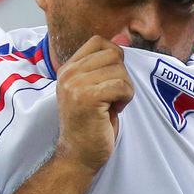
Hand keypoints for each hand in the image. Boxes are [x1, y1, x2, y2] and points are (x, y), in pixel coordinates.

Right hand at [54, 37, 131, 172]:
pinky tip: (115, 110)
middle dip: (122, 76)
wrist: (78, 155)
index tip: (111, 80)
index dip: (114, 58)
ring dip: (125, 89)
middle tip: (113, 96)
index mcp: (68, 68)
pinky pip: (122, 86)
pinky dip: (126, 98)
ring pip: (119, 70)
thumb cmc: (91, 124)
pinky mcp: (87, 97)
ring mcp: (75, 84)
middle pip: (113, 54)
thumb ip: (104, 65)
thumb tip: (124, 39)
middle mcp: (68, 73)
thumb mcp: (94, 88)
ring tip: (113, 105)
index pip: (98, 42)